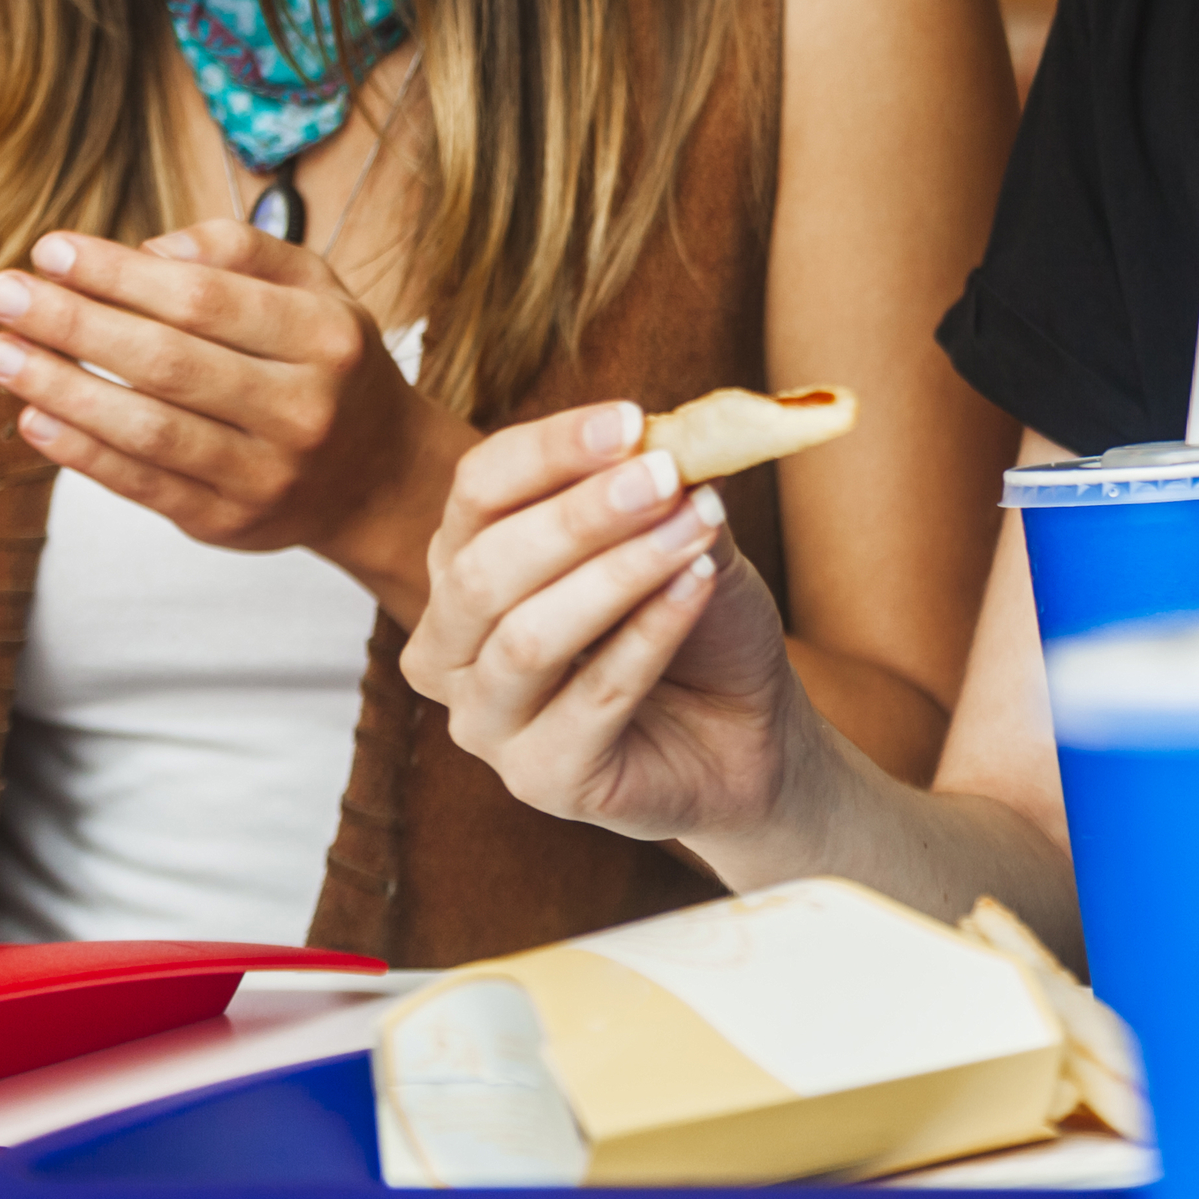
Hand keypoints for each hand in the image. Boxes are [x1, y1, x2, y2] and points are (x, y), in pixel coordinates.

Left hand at [0, 222, 455, 590]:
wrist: (378, 475)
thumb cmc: (326, 361)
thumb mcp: (314, 287)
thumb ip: (239, 251)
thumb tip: (145, 250)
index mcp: (326, 336)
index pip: (204, 299)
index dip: (118, 274)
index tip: (50, 250)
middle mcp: (304, 406)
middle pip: (168, 361)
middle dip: (73, 323)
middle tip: (0, 293)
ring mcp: (268, 472)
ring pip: (147, 428)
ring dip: (60, 389)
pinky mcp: (229, 522)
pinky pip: (141, 484)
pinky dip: (80, 451)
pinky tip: (33, 417)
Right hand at [402, 402, 806, 847]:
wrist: (747, 727)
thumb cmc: (695, 620)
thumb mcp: (679, 533)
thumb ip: (660, 489)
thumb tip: (656, 435)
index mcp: (464, 565)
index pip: (477, 490)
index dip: (549, 450)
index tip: (631, 419)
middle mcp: (451, 645)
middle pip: (485, 567)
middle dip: (579, 515)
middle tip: (664, 475)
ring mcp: (486, 722)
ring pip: (527, 638)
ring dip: (620, 572)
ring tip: (700, 527)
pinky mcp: (541, 779)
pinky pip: (590, 699)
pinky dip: (650, 635)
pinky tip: (698, 587)